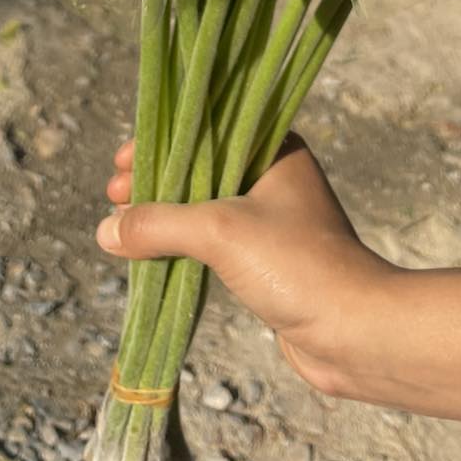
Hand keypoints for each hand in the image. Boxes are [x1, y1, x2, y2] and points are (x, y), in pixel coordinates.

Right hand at [96, 134, 394, 398]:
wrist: (354, 332)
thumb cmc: (296, 264)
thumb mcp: (219, 232)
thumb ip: (160, 224)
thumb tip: (106, 231)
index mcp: (275, 148)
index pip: (206, 129)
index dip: (160, 142)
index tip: (122, 162)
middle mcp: (275, 176)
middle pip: (200, 167)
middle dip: (155, 181)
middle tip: (115, 196)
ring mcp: (272, 220)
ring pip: (204, 206)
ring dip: (166, 215)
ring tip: (125, 225)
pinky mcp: (267, 260)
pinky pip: (213, 242)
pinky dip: (182, 244)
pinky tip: (154, 255)